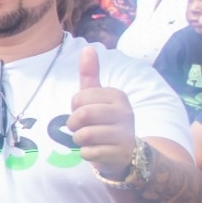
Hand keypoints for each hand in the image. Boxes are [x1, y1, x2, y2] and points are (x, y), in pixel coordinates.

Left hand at [69, 46, 135, 176]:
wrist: (127, 152)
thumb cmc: (105, 120)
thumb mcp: (97, 97)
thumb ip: (90, 74)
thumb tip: (87, 48)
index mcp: (117, 96)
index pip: (78, 98)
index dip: (74, 108)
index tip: (84, 112)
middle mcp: (125, 113)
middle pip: (81, 115)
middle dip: (74, 124)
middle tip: (82, 127)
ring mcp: (124, 134)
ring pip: (83, 136)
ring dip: (79, 140)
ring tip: (91, 139)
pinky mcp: (120, 153)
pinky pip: (88, 153)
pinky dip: (86, 154)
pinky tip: (98, 151)